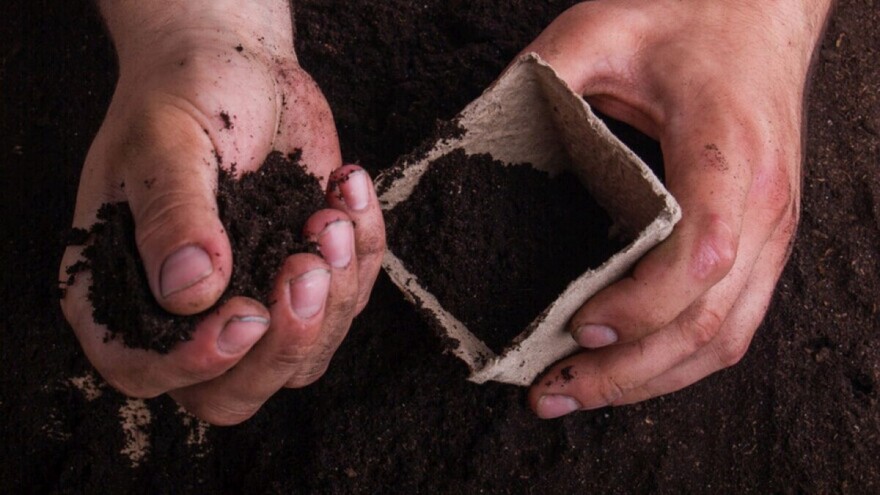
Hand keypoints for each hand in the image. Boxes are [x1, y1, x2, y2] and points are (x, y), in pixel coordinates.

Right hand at [59, 0, 384, 424]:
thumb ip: (174, 216)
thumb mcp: (166, 143)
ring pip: (303, 358)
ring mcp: (255, 302)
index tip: (246, 315)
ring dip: (334, 294)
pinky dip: (364, 250)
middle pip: (233, 392)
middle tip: (306, 264)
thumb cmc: (184, 97)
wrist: (240, 66)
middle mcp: (188, 313)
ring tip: (331, 214)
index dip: (194, 364)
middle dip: (284, 343)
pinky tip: (346, 188)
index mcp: (124, 288)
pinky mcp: (310, 281)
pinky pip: (350, 299)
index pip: (144, 369)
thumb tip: (191, 292)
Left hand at [525, 0, 831, 417]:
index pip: (699, 252)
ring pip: (728, 336)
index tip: (576, 325)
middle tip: (554, 390)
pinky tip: (629, 370)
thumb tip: (467, 137)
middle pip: (710, 319)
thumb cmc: (688, 17)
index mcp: (725, 148)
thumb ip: (542, 78)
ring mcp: (772, 227)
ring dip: (652, 381)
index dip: (639, 305)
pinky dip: (680, 360)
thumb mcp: (601, 28)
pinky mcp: (765, 239)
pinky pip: (735, 322)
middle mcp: (762, 201)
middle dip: (628, 371)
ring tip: (579, 393)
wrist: (761, 12)